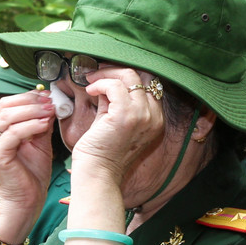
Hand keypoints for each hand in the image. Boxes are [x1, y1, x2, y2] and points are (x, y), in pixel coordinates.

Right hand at [0, 89, 56, 235]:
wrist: (26, 200)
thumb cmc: (31, 174)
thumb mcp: (39, 143)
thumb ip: (41, 124)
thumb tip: (51, 104)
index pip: (8, 104)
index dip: (28, 97)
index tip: (48, 95)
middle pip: (5, 106)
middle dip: (30, 101)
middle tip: (50, 101)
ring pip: (8, 117)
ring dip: (32, 111)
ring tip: (50, 110)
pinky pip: (13, 134)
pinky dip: (30, 126)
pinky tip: (45, 124)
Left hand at [69, 67, 168, 185]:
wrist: (98, 173)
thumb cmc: (102, 152)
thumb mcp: (113, 121)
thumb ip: (115, 102)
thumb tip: (106, 82)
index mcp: (154, 120)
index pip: (146, 86)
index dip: (124, 77)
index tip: (105, 77)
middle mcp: (154, 117)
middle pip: (140, 78)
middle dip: (114, 71)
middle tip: (95, 75)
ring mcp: (142, 116)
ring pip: (129, 77)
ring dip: (106, 75)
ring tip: (91, 82)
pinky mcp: (126, 115)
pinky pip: (115, 86)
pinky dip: (100, 84)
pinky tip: (91, 91)